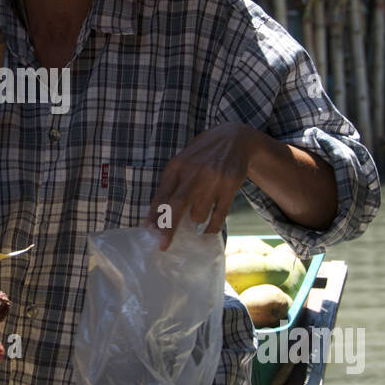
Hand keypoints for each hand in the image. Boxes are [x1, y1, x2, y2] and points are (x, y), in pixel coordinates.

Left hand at [148, 122, 256, 250]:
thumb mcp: (183, 162)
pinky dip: (212, 227)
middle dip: (168, 227)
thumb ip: (171, 184)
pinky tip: (208, 230)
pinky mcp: (229, 187)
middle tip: (163, 245)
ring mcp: (212, 180)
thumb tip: (156, 215)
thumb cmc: (203, 155)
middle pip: (177, 205)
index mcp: (177, 166)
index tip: (148, 232)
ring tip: (200, 210)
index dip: (154, 215)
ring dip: (197, 220)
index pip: (162, 194)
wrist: (235, 138)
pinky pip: (218, 216)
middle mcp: (193, 172)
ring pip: (199, 214)